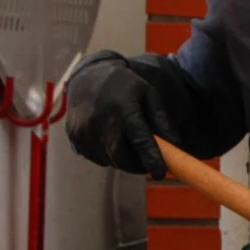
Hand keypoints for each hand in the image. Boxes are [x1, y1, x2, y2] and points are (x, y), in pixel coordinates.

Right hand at [64, 52, 176, 178]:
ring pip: (108, 160)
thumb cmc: (125, 85)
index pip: (140, 141)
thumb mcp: (149, 94)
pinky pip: (94, 157)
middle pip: (121, 158)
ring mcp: (84, 131)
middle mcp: (101, 122)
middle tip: (146, 161)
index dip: (151, 159)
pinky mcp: (73, 137)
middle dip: (136, 165)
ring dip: (121, 159)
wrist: (88, 75)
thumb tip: (175, 144)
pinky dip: (105, 155)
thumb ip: (162, 119)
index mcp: (124, 110)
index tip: (161, 174)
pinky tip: (109, 139)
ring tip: (126, 141)